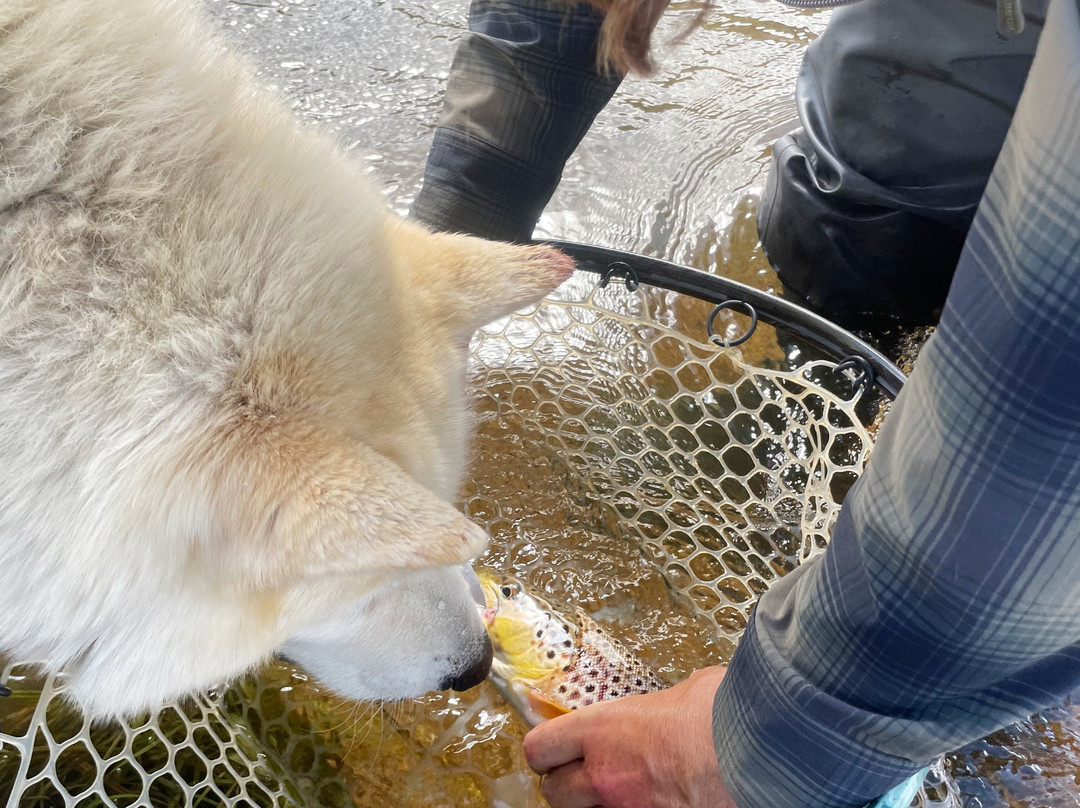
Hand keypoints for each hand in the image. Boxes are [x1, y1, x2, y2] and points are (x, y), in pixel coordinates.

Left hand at [523, 666, 736, 807]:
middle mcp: (606, 775)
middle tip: (583, 774)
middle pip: (553, 792)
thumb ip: (662, 700)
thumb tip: (673, 701)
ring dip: (595, 805)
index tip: (554, 747)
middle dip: (565, 783)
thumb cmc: (726, 714)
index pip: (541, 747)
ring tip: (617, 792)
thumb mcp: (687, 689)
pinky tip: (653, 801)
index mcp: (604, 729)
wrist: (761, 752)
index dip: (545, 748)